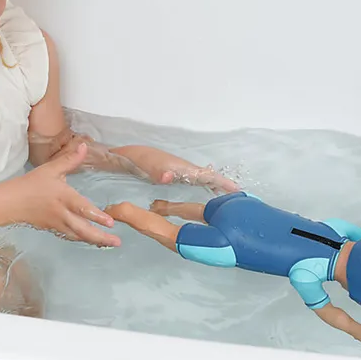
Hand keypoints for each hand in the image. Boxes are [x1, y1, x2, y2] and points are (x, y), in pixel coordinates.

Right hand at [17, 143, 120, 247]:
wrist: (10, 202)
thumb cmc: (30, 184)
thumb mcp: (50, 169)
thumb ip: (70, 159)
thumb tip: (85, 146)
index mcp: (63, 197)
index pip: (82, 208)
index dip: (96, 216)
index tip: (111, 223)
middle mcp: (61, 213)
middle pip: (83, 229)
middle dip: (101, 237)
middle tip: (117, 242)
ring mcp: (57, 224)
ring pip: (77, 235)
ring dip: (94, 240)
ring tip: (109, 244)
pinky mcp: (52, 229)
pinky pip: (69, 236)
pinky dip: (82, 239)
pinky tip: (91, 240)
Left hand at [111, 145, 238, 193]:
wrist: (122, 157)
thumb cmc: (134, 160)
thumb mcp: (145, 165)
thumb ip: (158, 171)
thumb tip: (170, 177)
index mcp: (181, 168)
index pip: (206, 175)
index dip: (221, 182)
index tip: (237, 189)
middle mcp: (182, 171)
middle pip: (207, 178)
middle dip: (222, 186)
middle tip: (239, 199)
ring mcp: (177, 174)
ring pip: (200, 182)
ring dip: (213, 189)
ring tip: (226, 202)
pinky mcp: (171, 179)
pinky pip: (191, 185)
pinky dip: (201, 190)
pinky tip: (202, 199)